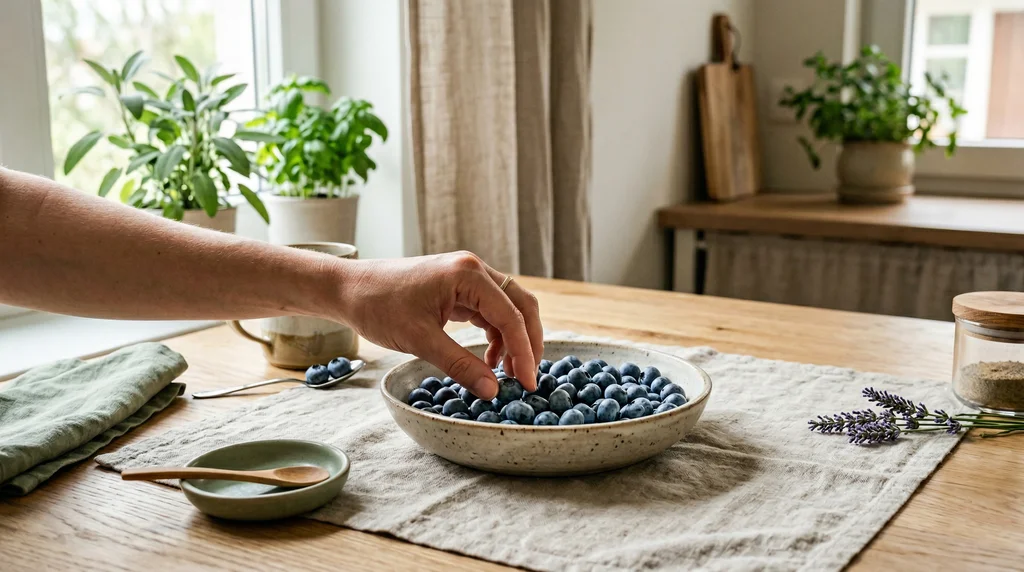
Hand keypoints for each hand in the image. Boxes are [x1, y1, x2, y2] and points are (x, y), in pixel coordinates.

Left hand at [334, 251, 542, 398]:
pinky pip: (489, 311)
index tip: (528, 383)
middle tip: (527, 379)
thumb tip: (492, 390)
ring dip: (513, 340)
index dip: (524, 351)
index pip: (511, 315)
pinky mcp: (458, 288)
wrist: (348, 289)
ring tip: (507, 374)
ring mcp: (466, 278)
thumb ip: (459, 365)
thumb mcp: (420, 341)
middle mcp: (473, 270)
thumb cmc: (378, 307)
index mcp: (467, 275)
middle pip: (520, 305)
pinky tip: (489, 360)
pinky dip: (495, 336)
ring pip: (507, 308)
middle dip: (528, 342)